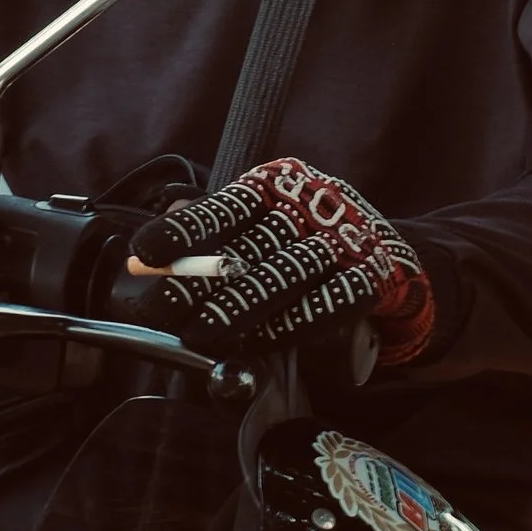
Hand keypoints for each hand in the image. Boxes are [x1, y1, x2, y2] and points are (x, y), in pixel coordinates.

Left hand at [127, 156, 435, 361]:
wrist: (386, 255)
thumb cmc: (301, 243)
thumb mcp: (258, 225)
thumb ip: (211, 227)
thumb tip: (157, 231)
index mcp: (274, 187)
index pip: (222, 208)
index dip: (183, 230)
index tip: (145, 252)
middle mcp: (308, 207)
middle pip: (247, 246)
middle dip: (198, 281)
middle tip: (159, 310)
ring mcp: (343, 241)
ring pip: (283, 275)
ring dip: (238, 308)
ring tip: (198, 334)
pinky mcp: (372, 277)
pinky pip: (329, 302)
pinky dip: (293, 324)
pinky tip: (259, 343)